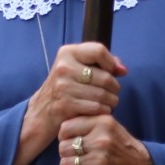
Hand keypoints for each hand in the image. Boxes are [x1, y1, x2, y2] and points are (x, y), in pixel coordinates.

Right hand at [12, 42, 124, 164]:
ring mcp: (63, 86)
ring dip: (111, 102)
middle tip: (112, 94)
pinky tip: (99, 112)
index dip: (112, 63)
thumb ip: (101, 64)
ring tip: (108, 104)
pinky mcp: (65, 104)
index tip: (115, 72)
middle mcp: (64, 67)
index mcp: (67, 53)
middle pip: (106, 76)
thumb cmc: (65, 89)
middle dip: (115, 88)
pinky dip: (103, 111)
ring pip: (103, 94)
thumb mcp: (77, 69)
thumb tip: (123, 70)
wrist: (41, 113)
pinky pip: (96, 107)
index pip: (99, 50)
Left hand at [58, 114, 161, 164]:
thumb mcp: (110, 126)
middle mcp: (101, 139)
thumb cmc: (122, 147)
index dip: (63, 136)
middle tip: (74, 155)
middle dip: (66, 153)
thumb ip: (89, 122)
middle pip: (63, 146)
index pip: (66, 127)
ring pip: (64, 163)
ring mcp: (99, 159)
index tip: (69, 140)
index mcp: (103, 122)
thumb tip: (61, 124)